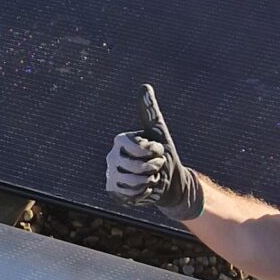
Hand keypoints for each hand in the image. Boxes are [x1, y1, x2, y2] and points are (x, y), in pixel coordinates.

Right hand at [103, 87, 203, 220]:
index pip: (141, 148)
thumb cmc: (165, 155)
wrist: (169, 182)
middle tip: (155, 166)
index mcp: (121, 141)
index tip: (157, 150)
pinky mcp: (113, 191)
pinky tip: (144, 189)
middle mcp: (112, 156)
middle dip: (154, 168)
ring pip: (134, 181)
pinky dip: (143, 193)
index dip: (155, 151)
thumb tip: (144, 86)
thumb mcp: (159, 132)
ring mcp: (111, 174)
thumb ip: (150, 111)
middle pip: (137, 166)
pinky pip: (130, 193)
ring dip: (150, 181)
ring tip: (150, 177)